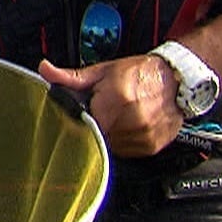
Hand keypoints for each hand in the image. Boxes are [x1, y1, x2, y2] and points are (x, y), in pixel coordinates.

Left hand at [39, 54, 180, 157]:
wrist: (176, 80)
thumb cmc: (140, 74)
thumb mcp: (103, 71)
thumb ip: (71, 76)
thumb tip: (45, 70)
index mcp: (116, 99)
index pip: (85, 121)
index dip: (83, 118)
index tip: (86, 113)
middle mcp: (132, 120)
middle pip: (98, 135)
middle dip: (98, 124)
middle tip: (107, 111)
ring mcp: (143, 135)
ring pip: (112, 146)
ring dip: (111, 134)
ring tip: (120, 116)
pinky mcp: (151, 147)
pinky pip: (127, 151)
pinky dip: (125, 141)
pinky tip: (130, 126)